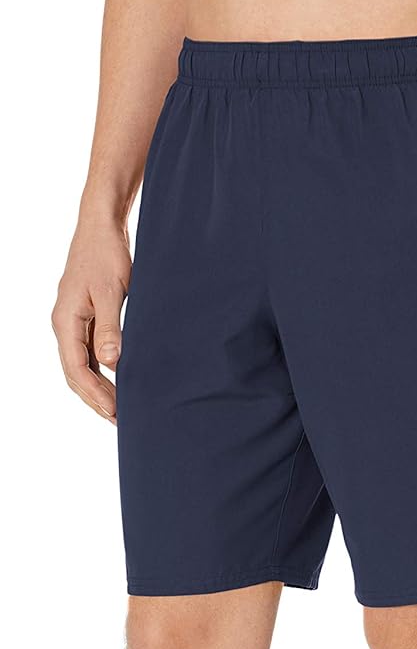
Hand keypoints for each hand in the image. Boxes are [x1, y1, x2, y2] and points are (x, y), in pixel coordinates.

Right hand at [51, 219, 131, 423]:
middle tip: (119, 420)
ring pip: (80, 367)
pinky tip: (117, 385)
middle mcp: (64, 326)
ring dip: (97, 390)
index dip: (95, 393)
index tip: (115, 410)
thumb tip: (111, 363)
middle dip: (95, 399)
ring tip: (118, 411)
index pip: (76, 368)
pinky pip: (88, 355)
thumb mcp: (111, 291)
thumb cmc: (106, 255)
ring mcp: (73, 324)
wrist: (101, 228)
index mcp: (65, 321)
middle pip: (74, 374)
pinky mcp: (84, 320)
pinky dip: (100, 374)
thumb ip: (111, 328)